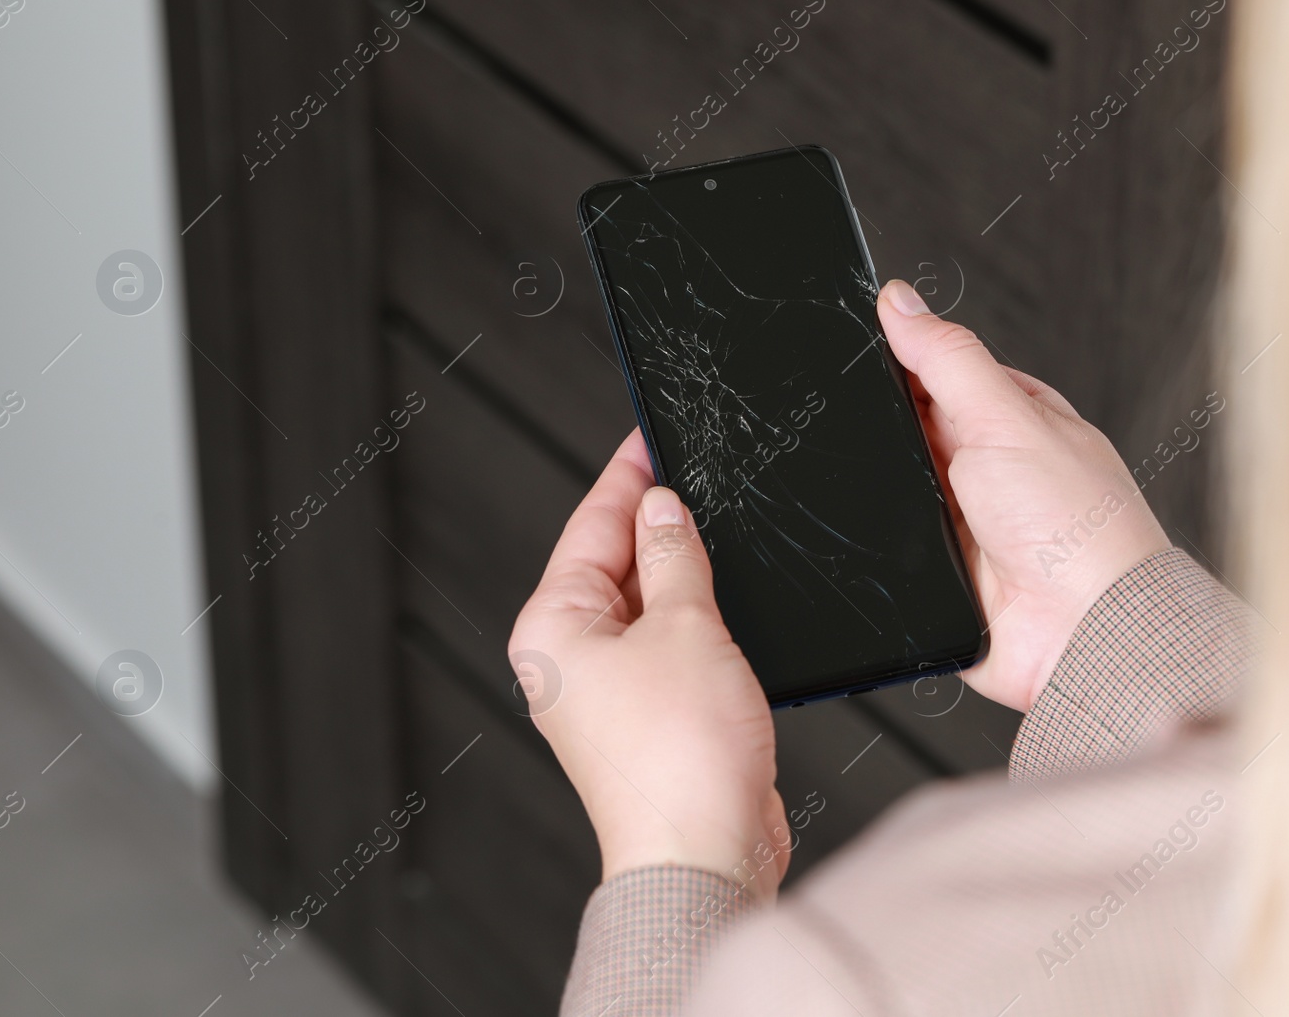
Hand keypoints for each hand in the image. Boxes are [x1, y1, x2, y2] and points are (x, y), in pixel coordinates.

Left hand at [507, 430, 788, 900]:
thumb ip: (674, 557)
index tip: (651, 435)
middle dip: (659, 521)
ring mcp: (611, 690)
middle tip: (702, 473)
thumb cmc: (677, 759)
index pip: (589, 524)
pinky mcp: (653, 716)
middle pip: (614, 561)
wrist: (705, 854)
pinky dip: (700, 618)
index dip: (627, 475)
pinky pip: (673, 644)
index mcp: (553, 626)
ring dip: (685, 573)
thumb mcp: (685, 626)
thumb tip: (663, 507)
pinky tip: (734, 599)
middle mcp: (571, 658)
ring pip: (648, 604)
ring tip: (725, 530)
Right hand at [877, 279, 1170, 710]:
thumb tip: (901, 302)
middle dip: (884, 433)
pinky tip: (887, 541)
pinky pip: (889, 550)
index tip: (855, 351)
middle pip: (908, 431)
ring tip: (894, 494)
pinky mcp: (941, 575)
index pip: (938, 371)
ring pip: (892, 491)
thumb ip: (949, 359)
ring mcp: (964, 523)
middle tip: (873, 434)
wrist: (1081, 635)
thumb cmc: (1077, 532)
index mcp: (1013, 419)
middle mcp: (990, 468)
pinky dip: (880, 545)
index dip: (896, 360)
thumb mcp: (1006, 419)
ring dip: (884, 492)